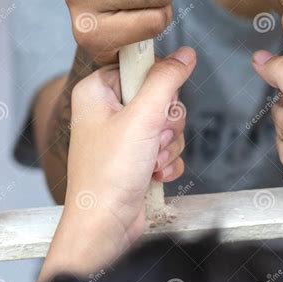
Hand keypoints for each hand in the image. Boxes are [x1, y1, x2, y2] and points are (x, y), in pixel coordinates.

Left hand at [64, 47, 195, 247]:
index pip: (141, 64)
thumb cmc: (107, 177)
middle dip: (166, 122)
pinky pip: (168, 145)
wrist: (106, 226)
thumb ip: (166, 80)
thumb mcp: (142, 118)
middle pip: (161, 95)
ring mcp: (125, 133)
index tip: (157, 103)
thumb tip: (185, 55)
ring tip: (149, 160)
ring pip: (168, 122)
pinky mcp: (138, 154)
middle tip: (152, 137)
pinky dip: (167, 160)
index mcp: (98, 90)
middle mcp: (110, 109)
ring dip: (167, 145)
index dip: (157, 84)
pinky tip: (152, 173)